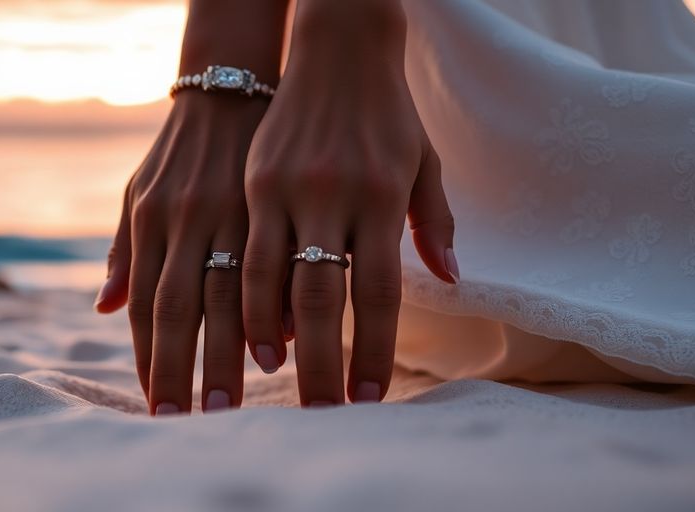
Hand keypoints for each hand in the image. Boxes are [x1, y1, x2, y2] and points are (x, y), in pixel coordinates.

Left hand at [95, 92, 267, 413]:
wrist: (232, 90)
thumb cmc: (180, 153)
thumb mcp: (137, 191)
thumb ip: (123, 250)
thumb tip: (104, 310)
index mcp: (149, 221)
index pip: (145, 303)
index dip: (147, 357)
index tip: (155, 404)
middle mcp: (184, 220)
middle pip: (179, 310)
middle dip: (180, 370)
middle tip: (187, 424)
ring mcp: (229, 213)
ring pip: (225, 297)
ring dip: (227, 356)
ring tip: (232, 405)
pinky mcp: (268, 205)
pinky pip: (271, 265)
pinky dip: (272, 308)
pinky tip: (280, 346)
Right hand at [241, 0, 458, 405]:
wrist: (338, 50)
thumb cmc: (389, 115)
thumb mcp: (423, 163)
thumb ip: (433, 223)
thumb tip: (451, 280)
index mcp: (379, 197)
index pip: (378, 290)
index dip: (372, 349)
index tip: (368, 400)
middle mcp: (331, 196)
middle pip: (322, 297)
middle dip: (321, 363)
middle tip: (319, 414)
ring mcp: (285, 188)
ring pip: (267, 278)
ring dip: (266, 338)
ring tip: (265, 384)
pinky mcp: (254, 182)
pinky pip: (243, 251)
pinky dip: (243, 298)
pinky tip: (242, 332)